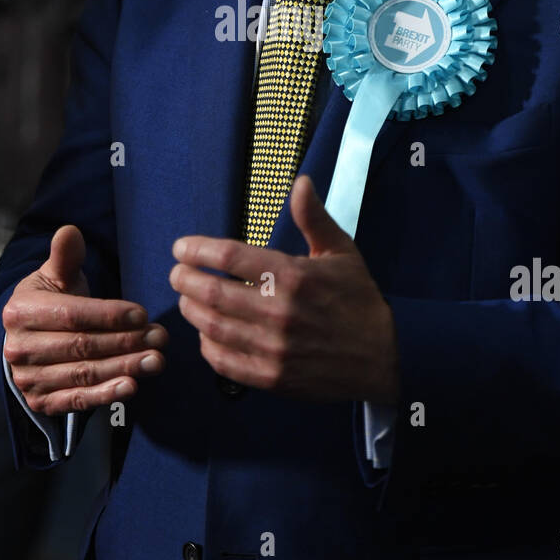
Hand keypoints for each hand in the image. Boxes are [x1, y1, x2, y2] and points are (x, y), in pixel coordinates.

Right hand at [3, 225, 167, 414]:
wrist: (31, 339)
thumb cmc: (52, 301)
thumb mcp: (55, 276)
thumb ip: (65, 256)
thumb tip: (70, 231)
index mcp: (20, 312)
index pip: (72, 315)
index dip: (109, 315)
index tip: (143, 314)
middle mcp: (19, 348)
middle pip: (81, 346)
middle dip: (126, 342)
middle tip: (161, 338)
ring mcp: (27, 379)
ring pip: (83, 374)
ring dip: (124, 368)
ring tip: (156, 360)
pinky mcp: (40, 401)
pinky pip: (76, 401)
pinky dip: (105, 395)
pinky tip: (132, 386)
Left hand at [171, 175, 399, 403]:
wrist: (383, 357)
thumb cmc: (358, 299)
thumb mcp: (341, 252)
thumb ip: (314, 217)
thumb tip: (300, 181)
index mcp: (293, 275)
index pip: (229, 256)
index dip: (197, 249)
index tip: (181, 247)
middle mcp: (279, 311)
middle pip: (212, 291)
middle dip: (184, 279)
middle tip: (177, 273)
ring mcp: (273, 348)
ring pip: (212, 326)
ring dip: (191, 309)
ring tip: (188, 299)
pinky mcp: (272, 378)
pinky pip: (224, 362)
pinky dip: (207, 346)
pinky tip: (206, 334)